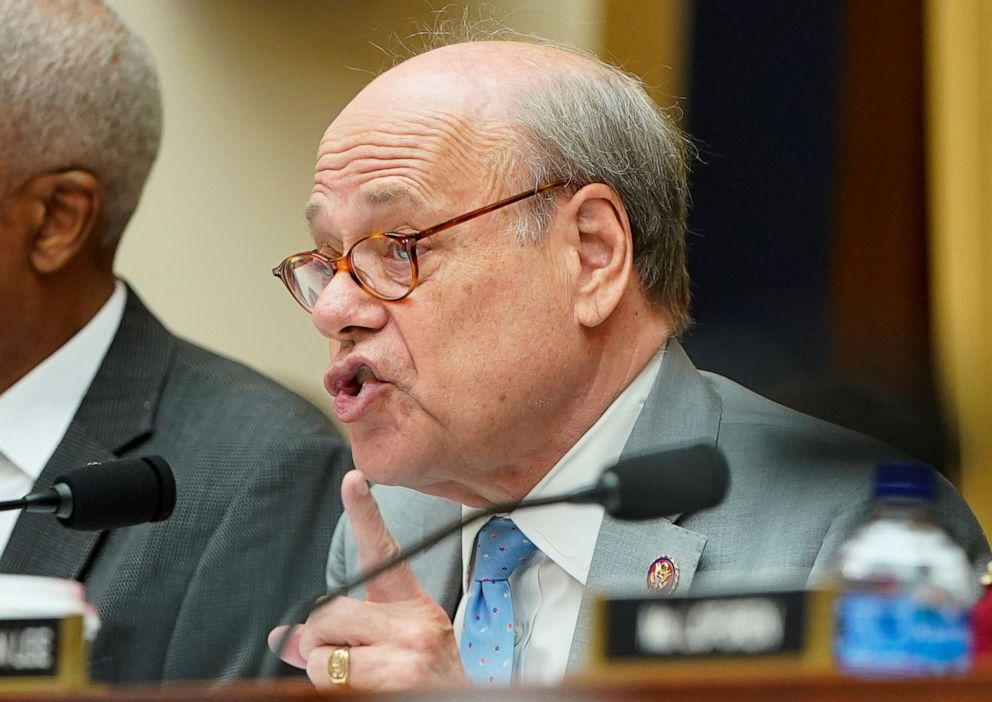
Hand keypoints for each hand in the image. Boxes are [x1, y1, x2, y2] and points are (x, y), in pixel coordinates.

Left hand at [268, 470, 468, 690]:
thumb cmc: (424, 682)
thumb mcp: (394, 651)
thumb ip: (343, 637)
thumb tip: (284, 639)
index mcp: (411, 607)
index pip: (383, 554)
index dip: (365, 514)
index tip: (352, 480)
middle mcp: (413, 623)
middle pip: (329, 611)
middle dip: (321, 642)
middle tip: (349, 661)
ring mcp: (406, 651)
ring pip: (322, 652)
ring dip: (328, 674)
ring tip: (366, 682)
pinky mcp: (397, 678)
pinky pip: (330, 678)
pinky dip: (335, 690)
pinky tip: (370, 691)